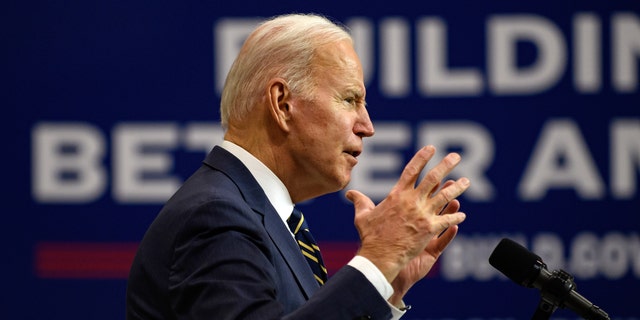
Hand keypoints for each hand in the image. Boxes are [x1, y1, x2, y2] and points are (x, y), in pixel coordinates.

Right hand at [346, 146, 469, 299]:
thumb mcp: (363, 215)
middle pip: (433, 178)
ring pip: (445, 197)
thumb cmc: (370, 236)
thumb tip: (349, 194)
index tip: (431, 148)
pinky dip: (455, 216)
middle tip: (456, 157)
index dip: (422, 157)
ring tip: (466, 181)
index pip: (412, 170)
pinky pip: (446, 220)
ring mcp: (422, 214)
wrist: (380, 255)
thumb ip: (359, 201)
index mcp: (397, 195)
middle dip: (446, 165)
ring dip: (457, 188)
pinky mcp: (429, 229)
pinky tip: (462, 214)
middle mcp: (412, 201)